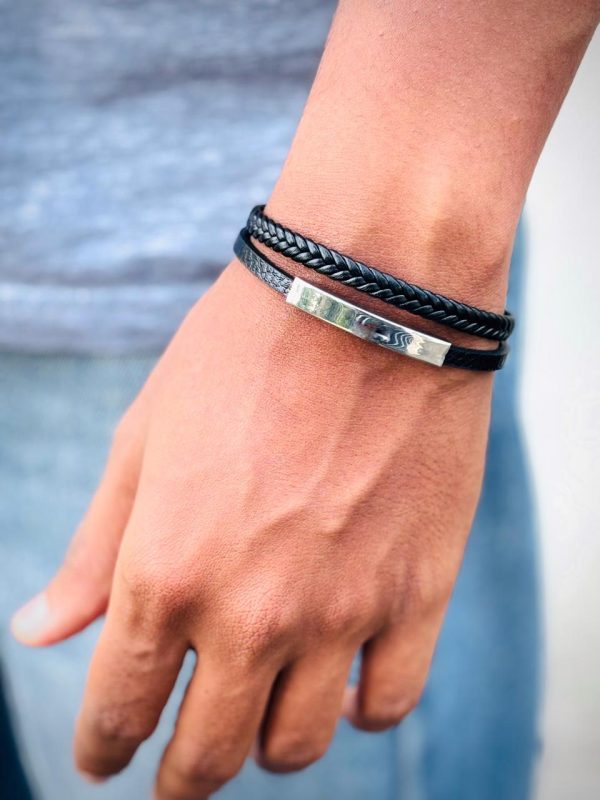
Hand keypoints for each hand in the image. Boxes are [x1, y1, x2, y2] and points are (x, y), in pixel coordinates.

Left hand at [12, 258, 492, 798]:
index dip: (104, 747)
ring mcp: (341, 610)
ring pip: (295, 746)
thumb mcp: (144, 439)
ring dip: (265, 746)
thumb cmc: (241, 356)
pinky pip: (386, 701)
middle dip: (178, 775)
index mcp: (165, 573)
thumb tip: (39, 634)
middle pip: (206, 756)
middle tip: (176, 765)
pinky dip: (357, 711)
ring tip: (258, 715)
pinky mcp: (417, 592)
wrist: (366, 298)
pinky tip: (342, 686)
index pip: (121, 708)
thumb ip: (94, 550)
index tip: (106, 757)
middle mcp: (251, 612)